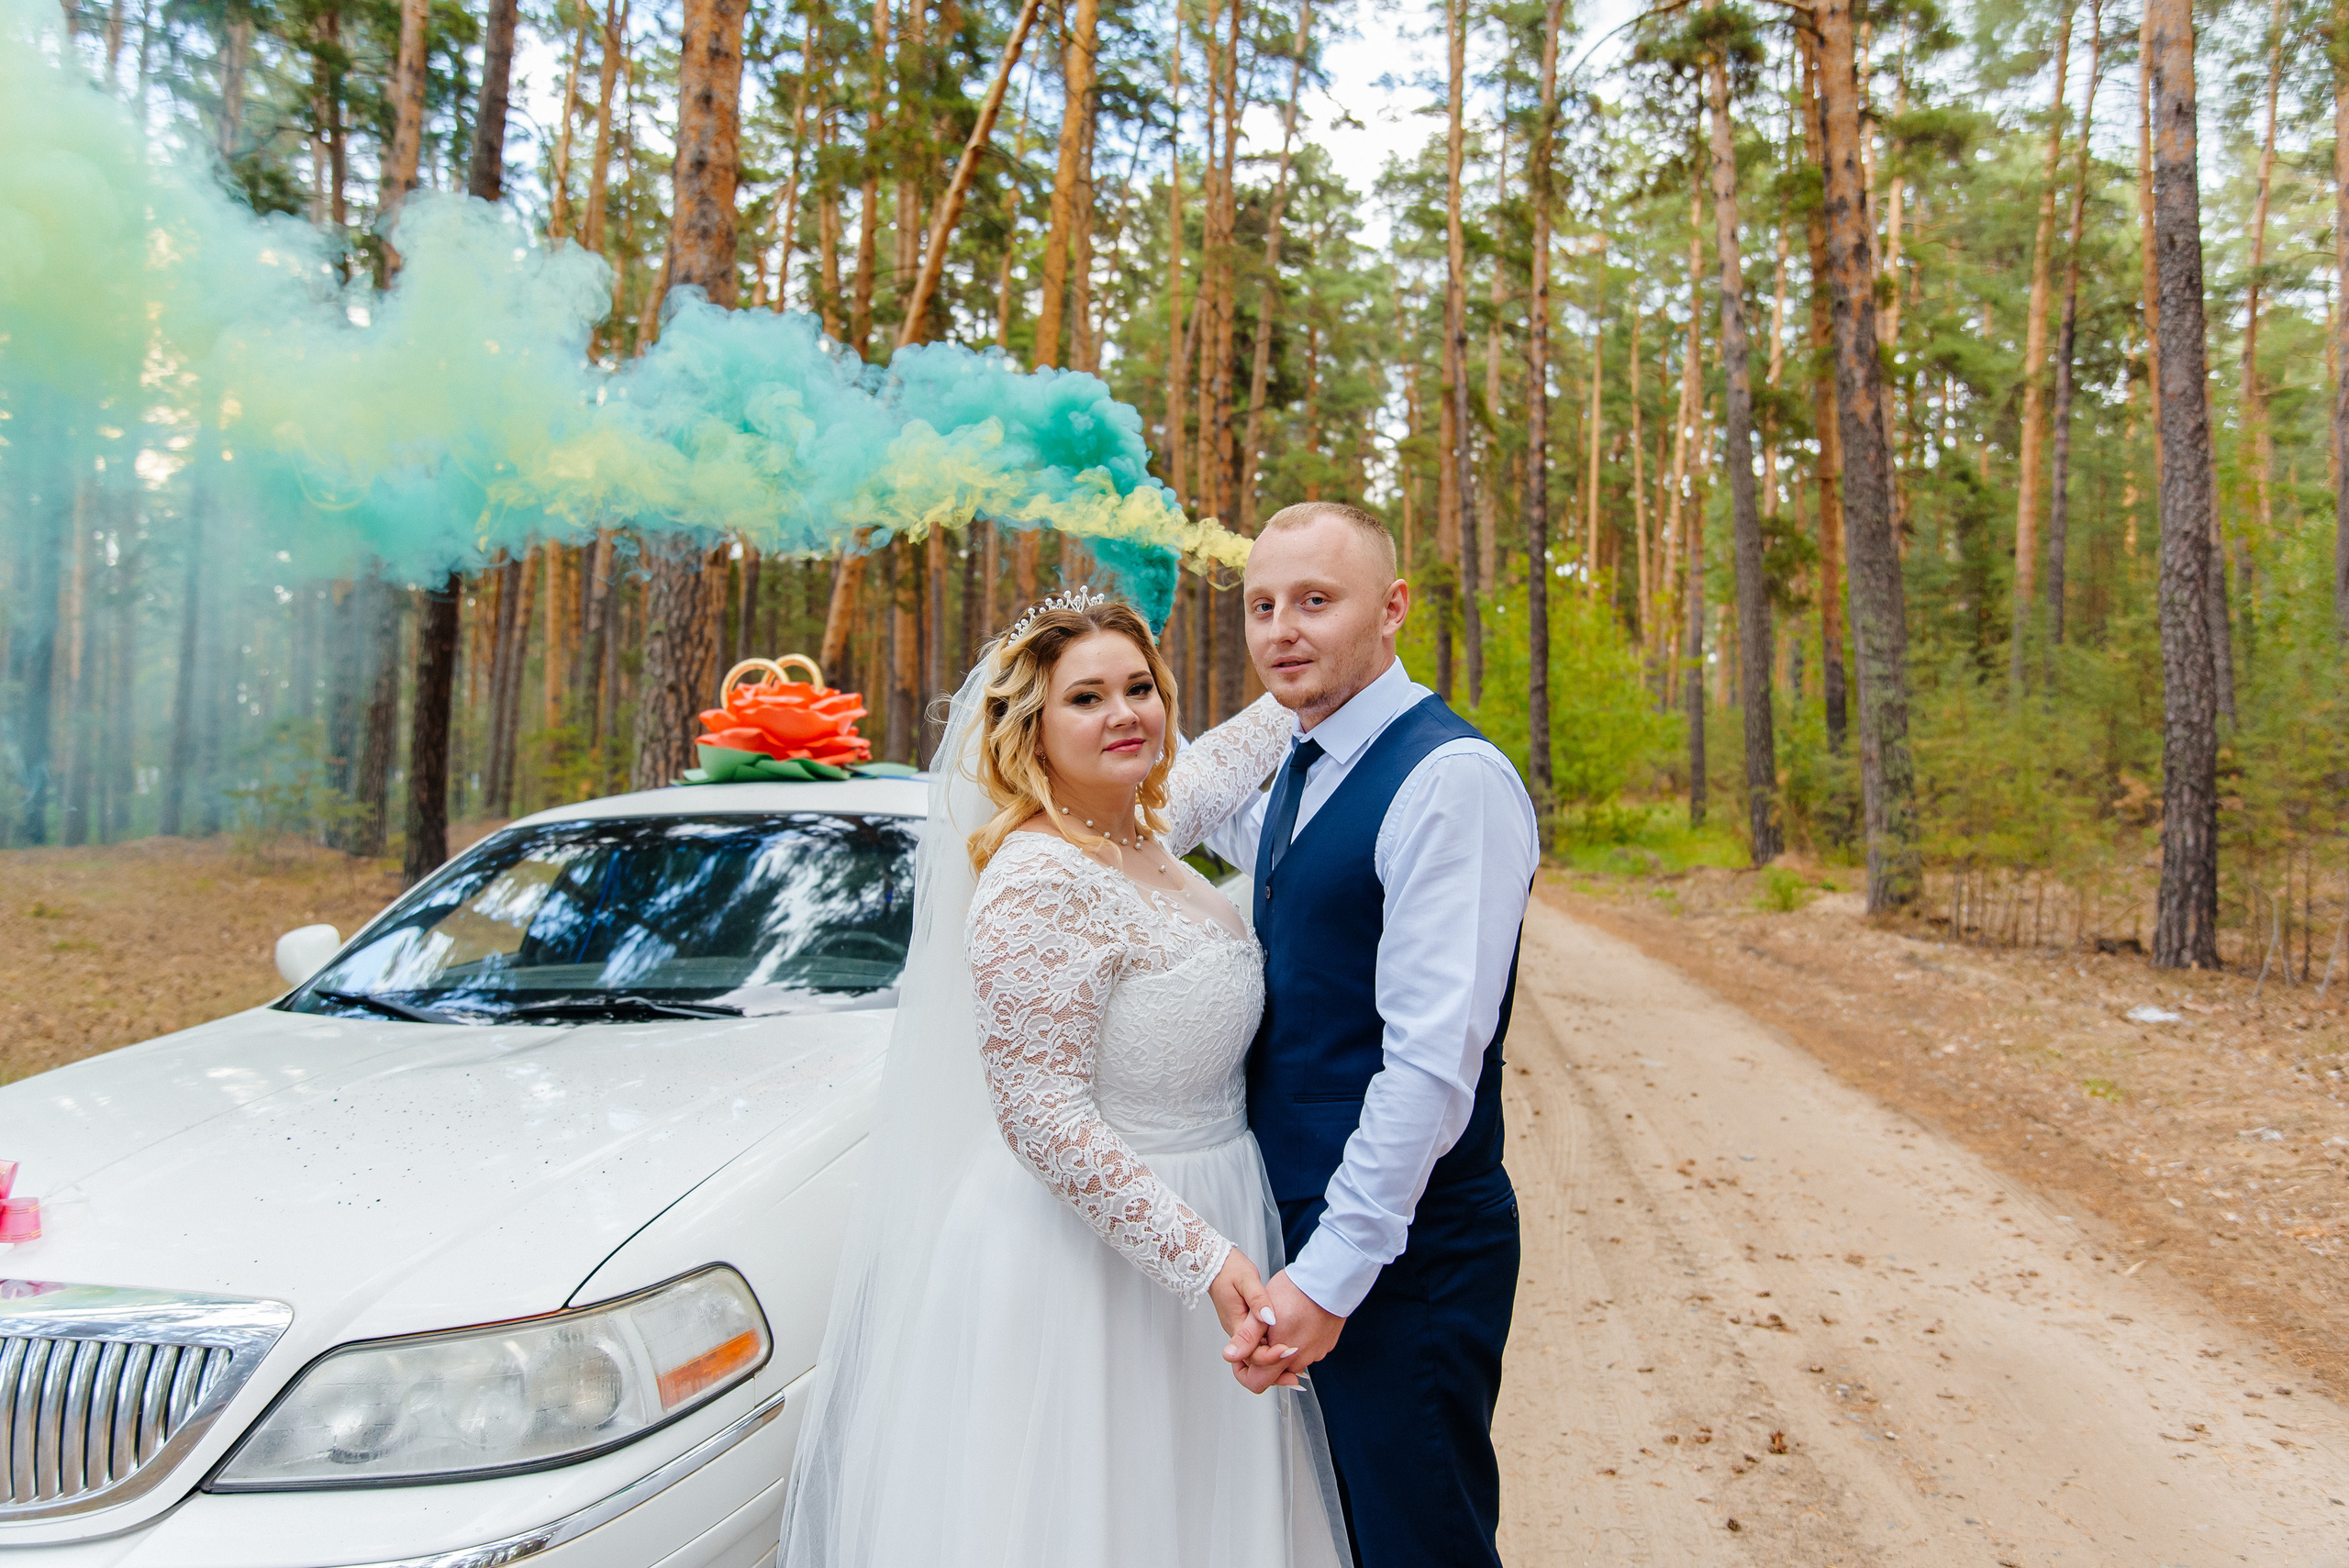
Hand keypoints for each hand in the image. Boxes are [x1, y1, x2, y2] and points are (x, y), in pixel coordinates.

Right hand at [1212, 1249, 1300, 1386]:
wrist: (1215, 1263)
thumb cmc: (1229, 1269)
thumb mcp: (1247, 1280)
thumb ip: (1258, 1301)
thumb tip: (1270, 1319)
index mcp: (1236, 1324)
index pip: (1252, 1355)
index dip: (1271, 1357)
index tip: (1289, 1350)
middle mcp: (1237, 1333)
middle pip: (1252, 1366)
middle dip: (1274, 1373)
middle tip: (1296, 1378)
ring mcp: (1241, 1332)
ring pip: (1255, 1360)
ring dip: (1274, 1367)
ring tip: (1297, 1369)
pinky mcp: (1246, 1328)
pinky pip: (1258, 1348)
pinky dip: (1272, 1355)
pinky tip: (1288, 1352)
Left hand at [1231, 1269, 1343, 1394]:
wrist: (1328, 1280)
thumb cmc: (1296, 1291)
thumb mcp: (1261, 1314)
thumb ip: (1247, 1339)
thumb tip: (1230, 1356)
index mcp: (1281, 1358)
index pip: (1257, 1382)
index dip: (1244, 1368)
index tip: (1243, 1350)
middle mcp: (1300, 1361)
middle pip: (1274, 1372)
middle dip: (1264, 1356)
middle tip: (1262, 1331)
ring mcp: (1315, 1354)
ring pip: (1290, 1360)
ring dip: (1281, 1347)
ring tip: (1280, 1322)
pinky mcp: (1325, 1345)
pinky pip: (1306, 1349)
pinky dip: (1298, 1340)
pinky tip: (1296, 1320)